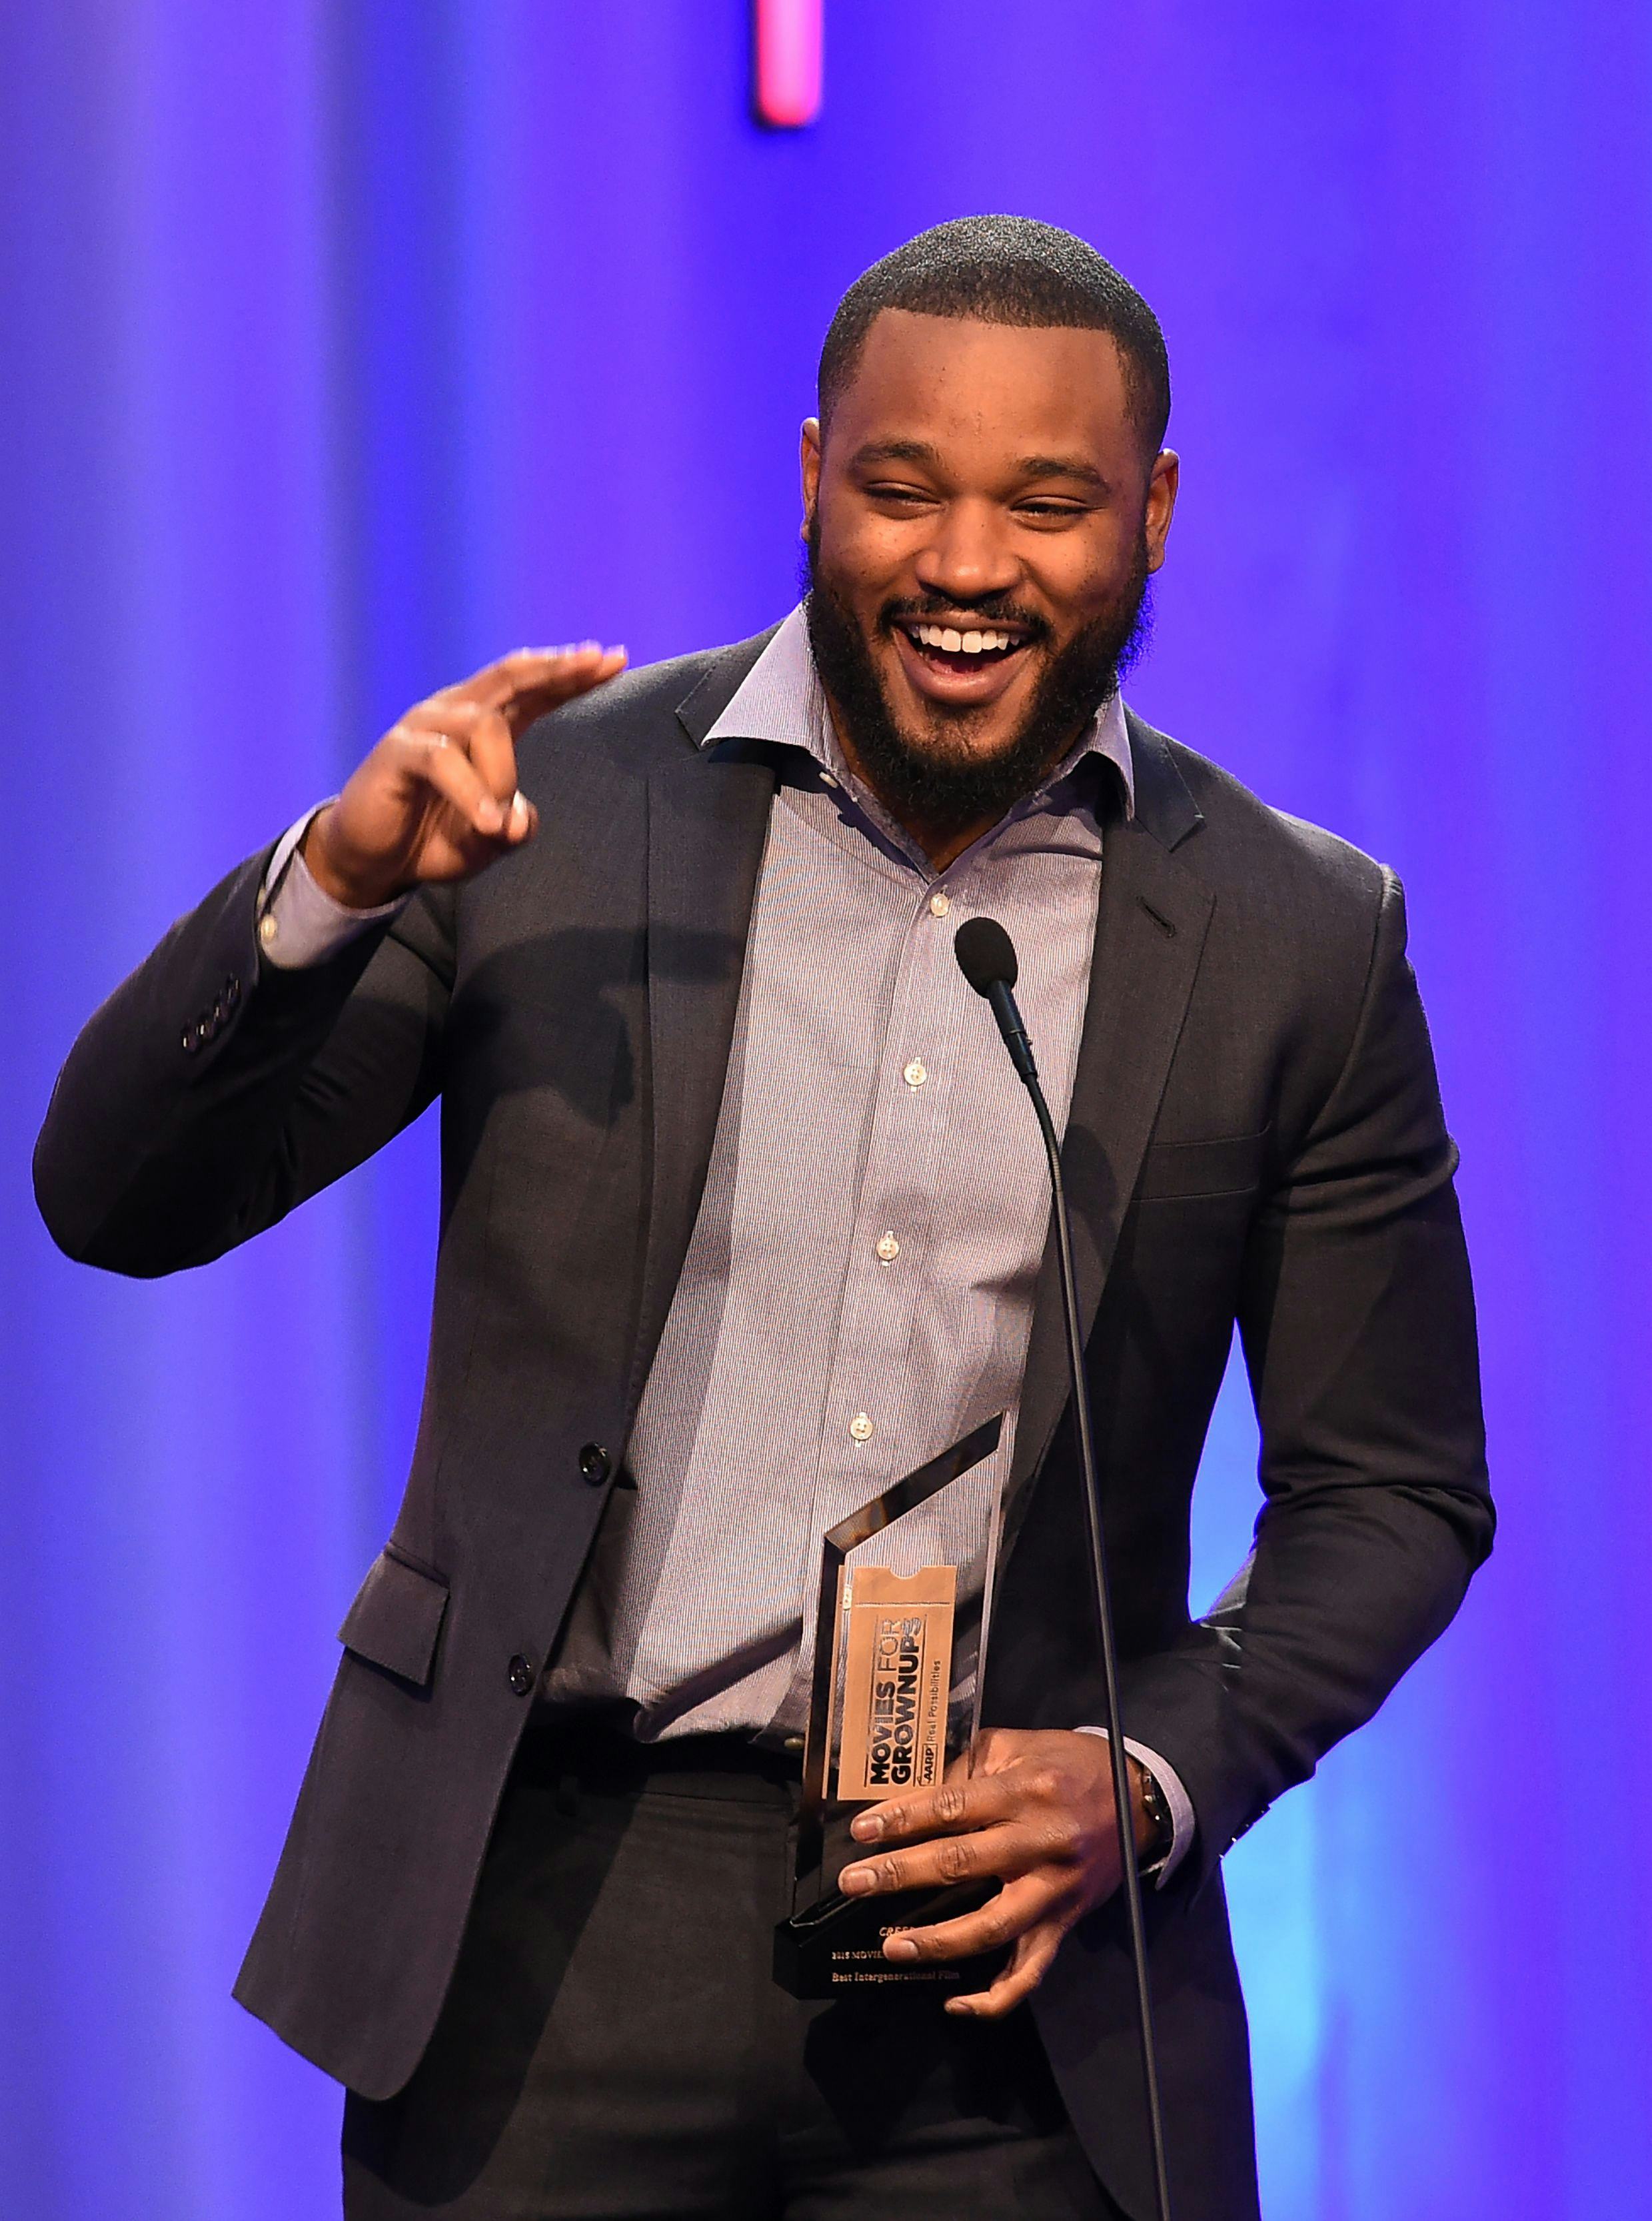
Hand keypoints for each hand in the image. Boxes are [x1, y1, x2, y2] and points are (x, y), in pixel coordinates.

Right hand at [303, 643, 626, 907]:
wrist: (372, 858)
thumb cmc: (433, 839)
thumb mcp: (488, 839)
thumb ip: (514, 826)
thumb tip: (517, 822)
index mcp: (484, 725)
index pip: (535, 689)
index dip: (573, 674)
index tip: (616, 659)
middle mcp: (456, 713)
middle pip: (513, 674)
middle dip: (559, 667)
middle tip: (598, 660)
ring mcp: (425, 726)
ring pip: (484, 725)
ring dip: (503, 777)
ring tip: (495, 826)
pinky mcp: (397, 751)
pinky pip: (442, 759)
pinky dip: (470, 791)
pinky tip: (484, 822)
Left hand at [836, 1727, 1152, 2017]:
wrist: (1138, 1798)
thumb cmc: (1067, 1763)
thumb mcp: (1015, 1745)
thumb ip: (965, 1769)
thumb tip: (913, 1799)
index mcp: (1024, 1790)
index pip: (951, 1807)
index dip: (903, 1819)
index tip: (862, 1831)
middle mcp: (1039, 1842)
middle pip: (961, 1863)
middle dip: (901, 1874)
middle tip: (855, 1883)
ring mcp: (1054, 1889)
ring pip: (992, 1926)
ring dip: (938, 1940)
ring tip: (892, 1944)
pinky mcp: (1065, 1922)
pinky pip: (1030, 1971)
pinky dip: (995, 1996)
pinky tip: (956, 2002)